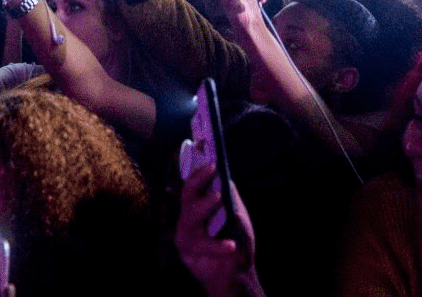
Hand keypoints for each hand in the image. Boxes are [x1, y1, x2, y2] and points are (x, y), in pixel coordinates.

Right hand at [175, 163, 261, 296]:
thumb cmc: (235, 240)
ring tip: (218, 198)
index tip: (204, 149)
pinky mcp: (188, 253)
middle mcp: (188, 217)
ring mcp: (185, 234)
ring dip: (204, 205)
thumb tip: (224, 175)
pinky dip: (218, 245)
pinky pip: (202, 245)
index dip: (196, 166)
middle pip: (186, 194)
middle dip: (197, 179)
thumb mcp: (236, 215)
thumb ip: (229, 196)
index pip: (192, 182)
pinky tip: (230, 245)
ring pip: (189, 215)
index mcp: (199, 205)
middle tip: (213, 168)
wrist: (236, 273)